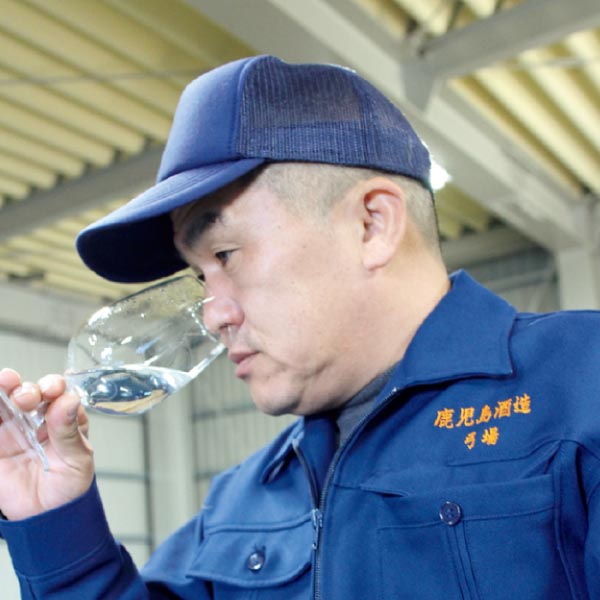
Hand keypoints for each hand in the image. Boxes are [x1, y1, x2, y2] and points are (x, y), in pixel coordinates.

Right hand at [0, 368, 93, 520]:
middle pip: (30, 392)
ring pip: (4, 401)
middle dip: (27, 389)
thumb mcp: (77, 459)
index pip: (59, 393)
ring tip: (5, 383)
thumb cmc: (69, 486)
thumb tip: (69, 401)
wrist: (46, 517)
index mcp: (65, 418)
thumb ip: (69, 431)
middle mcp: (39, 419)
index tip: (52, 390)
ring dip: (4, 388)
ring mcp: (14, 430)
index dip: (54, 386)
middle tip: (27, 399)